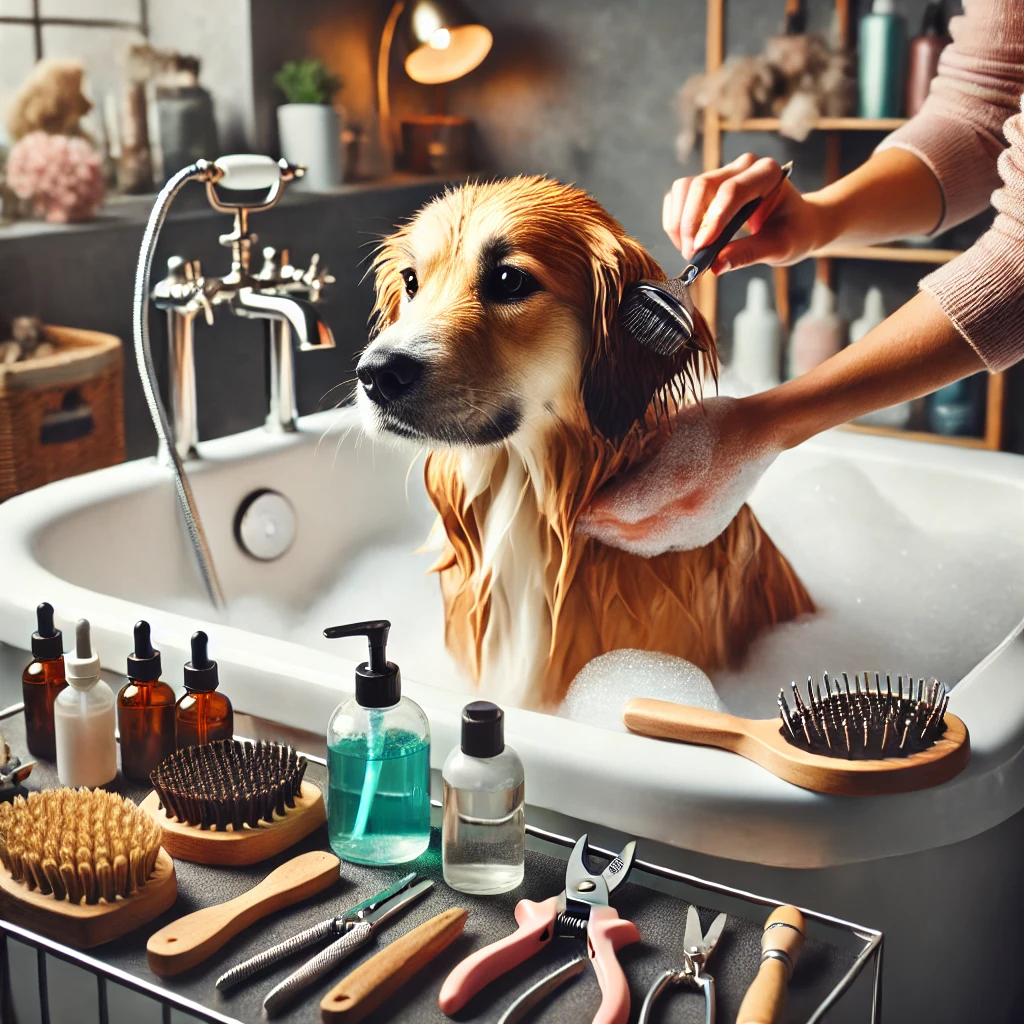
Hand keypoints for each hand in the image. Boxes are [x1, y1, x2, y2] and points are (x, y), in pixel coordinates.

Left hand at [577, 397, 780, 553]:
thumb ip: (630, 453)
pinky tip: (629, 528)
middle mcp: (686, 510)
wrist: (756, 435)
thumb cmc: (707, 421)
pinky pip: (664, 544)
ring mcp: (698, 526)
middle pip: (628, 532)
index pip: (618, 508)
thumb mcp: (662, 428)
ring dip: (618, 537)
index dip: (592, 509)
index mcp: (673, 479)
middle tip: (578, 520)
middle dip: (600, 527)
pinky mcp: (705, 532)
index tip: (573, 504)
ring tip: (599, 526)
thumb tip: (597, 470)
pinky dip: (641, 540)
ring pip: (645, 544)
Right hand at [663, 153, 832, 272]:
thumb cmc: (793, 231)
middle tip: (692, 255)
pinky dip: (675, 221)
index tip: (701, 248)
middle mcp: (742, 168)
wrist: (795, 222)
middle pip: (701, 186)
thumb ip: (747, 254)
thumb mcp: (779, 247)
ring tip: (689, 250)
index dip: (712, 220)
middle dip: (690, 224)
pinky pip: (680, 197)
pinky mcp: (707, 186)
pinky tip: (686, 241)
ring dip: (679, 222)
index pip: (732, 191)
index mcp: (767, 174)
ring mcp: (722, 173)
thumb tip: (714, 266)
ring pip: (684, 189)